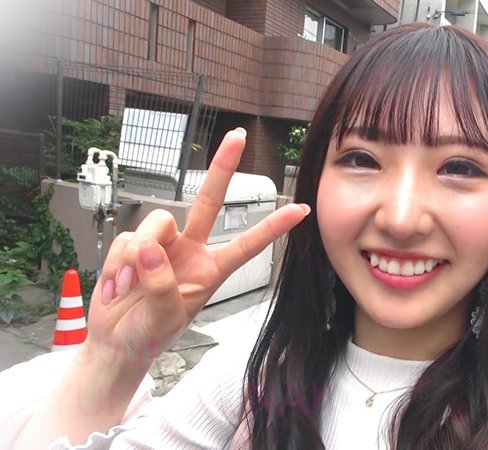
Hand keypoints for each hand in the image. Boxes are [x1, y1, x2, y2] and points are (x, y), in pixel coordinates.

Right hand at [86, 128, 308, 366]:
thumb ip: (161, 285)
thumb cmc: (148, 334)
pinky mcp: (133, 245)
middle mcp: (190, 250)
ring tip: (128, 286)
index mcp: (211, 270)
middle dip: (223, 167)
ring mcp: (161, 246)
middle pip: (208, 200)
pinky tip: (116, 286)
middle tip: (238, 137)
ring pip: (156, 222)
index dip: (273, 227)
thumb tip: (150, 250)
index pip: (247, 244)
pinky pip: (126, 240)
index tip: (300, 209)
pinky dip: (118, 264)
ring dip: (137, 254)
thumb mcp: (164, 320)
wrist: (115, 342)